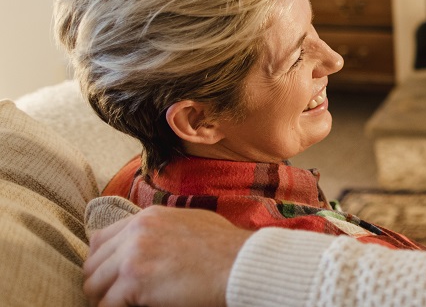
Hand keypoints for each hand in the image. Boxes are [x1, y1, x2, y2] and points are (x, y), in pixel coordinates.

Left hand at [83, 206, 251, 306]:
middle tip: (114, 298)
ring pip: (93, 285)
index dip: (101, 262)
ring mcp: (132, 257)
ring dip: (105, 299)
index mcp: (147, 218)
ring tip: (122, 306)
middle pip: (92, 264)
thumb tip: (159, 240)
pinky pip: (107, 304)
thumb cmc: (228, 248)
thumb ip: (166, 228)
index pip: (100, 239)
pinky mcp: (134, 282)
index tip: (109, 277)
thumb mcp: (193, 222)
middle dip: (101, 283)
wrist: (242, 264)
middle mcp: (135, 233)